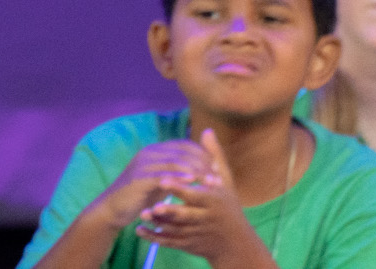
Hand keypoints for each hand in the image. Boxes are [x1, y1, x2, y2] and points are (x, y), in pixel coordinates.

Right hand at [88, 139, 216, 229]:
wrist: (114, 208)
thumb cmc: (141, 196)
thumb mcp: (161, 181)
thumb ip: (176, 172)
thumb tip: (199, 168)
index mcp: (156, 151)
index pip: (184, 145)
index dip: (203, 155)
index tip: (219, 168)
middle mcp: (150, 153)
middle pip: (182, 152)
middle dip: (203, 163)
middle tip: (219, 177)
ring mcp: (143, 164)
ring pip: (175, 161)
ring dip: (196, 171)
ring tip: (211, 182)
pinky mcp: (138, 178)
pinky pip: (162, 175)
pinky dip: (179, 177)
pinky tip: (192, 183)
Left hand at [136, 131, 263, 264]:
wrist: (236, 243)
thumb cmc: (230, 207)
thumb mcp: (226, 182)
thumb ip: (214, 156)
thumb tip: (207, 130)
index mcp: (214, 202)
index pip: (195, 195)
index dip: (179, 188)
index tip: (162, 181)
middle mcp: (206, 219)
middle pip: (185, 216)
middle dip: (168, 211)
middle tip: (151, 204)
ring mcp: (197, 234)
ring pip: (175, 230)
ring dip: (157, 223)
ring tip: (141, 214)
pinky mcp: (189, 245)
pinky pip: (169, 243)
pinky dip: (154, 238)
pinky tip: (139, 230)